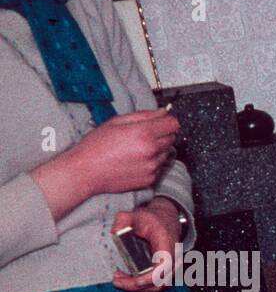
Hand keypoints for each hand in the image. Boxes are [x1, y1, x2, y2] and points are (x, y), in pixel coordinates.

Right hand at [30, 109, 179, 222]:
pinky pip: (159, 167)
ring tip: (136, 148)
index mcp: (143, 134)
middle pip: (172, 138)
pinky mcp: (150, 179)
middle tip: (143, 134)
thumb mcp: (116, 122)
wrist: (86, 171)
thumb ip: (143, 115)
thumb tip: (161, 112)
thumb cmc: (96, 146)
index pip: (173, 124)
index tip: (161, 121)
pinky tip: (135, 160)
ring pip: (166, 153)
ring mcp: (152, 167)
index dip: (167, 121)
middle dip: (162, 133)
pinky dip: (152, 162)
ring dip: (157, 148)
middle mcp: (151, 151)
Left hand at [110, 199, 180, 291]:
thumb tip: (114, 232)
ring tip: (119, 281)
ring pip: (158, 287)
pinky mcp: (166, 272)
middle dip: (137, 286)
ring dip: (138, 288)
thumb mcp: (134, 214)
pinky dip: (142, 287)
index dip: (151, 277)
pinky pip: (156, 285)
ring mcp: (172, 267)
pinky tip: (127, 280)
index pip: (164, 266)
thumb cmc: (152, 219)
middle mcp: (173, 258)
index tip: (136, 281)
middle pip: (160, 282)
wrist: (167, 221)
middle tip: (117, 282)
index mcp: (166, 243)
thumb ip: (122, 220)